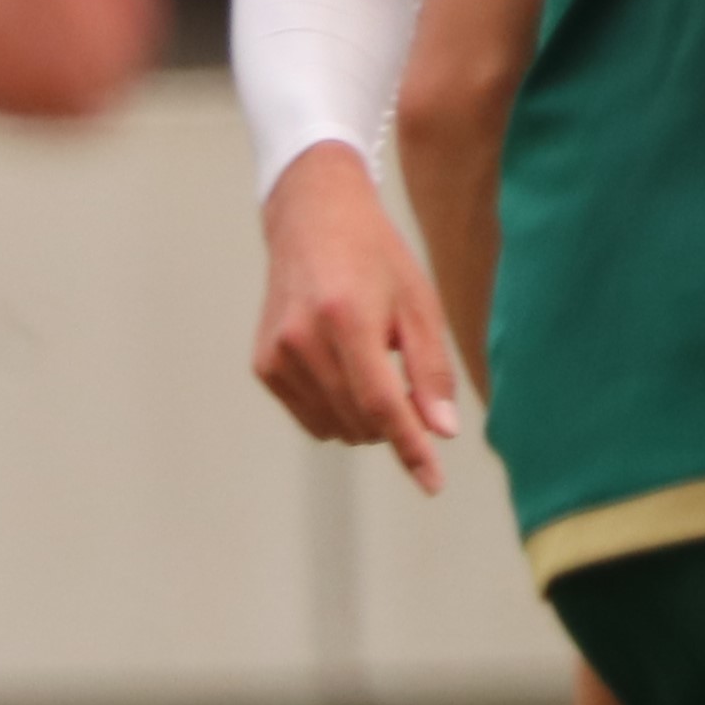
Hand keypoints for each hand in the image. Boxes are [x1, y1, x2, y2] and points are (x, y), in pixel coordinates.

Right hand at [254, 143, 460, 491]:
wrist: (311, 221)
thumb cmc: (374, 258)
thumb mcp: (418, 305)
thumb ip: (430, 370)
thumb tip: (440, 432)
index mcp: (346, 318)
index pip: (380, 404)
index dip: (410, 448)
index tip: (433, 483)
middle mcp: (302, 340)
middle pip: (359, 421)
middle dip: (394, 424)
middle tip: (408, 383)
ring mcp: (276, 355)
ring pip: (334, 428)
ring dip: (365, 419)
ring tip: (372, 366)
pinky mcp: (264, 365)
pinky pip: (310, 418)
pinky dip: (337, 410)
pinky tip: (343, 369)